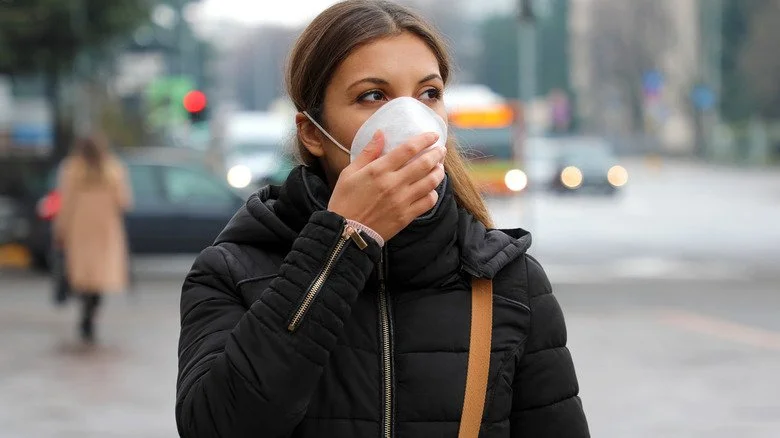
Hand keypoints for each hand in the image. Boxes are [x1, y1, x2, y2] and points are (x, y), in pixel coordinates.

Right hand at [328, 130, 445, 240]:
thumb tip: (381, 133)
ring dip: (439, 172)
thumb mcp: (349, 173)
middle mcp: (393, 184)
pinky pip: (428, 202)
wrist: (345, 232)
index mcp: (379, 170)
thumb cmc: (344, 201)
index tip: (433, 135)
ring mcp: (402, 201)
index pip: (409, 149)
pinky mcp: (406, 216)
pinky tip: (431, 189)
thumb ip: (368, 152)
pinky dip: (433, 193)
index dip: (424, 139)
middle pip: (425, 164)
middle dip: (437, 154)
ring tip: (439, 167)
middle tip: (441, 150)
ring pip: (430, 182)